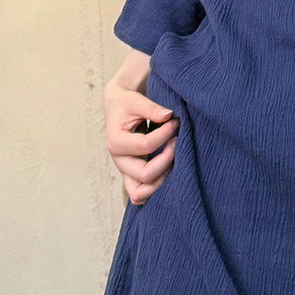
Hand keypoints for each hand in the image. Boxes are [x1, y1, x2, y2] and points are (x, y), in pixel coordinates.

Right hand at [103, 79, 179, 205]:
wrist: (117, 108)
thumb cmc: (126, 104)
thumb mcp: (135, 100)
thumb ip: (151, 108)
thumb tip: (169, 116)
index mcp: (116, 141)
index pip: (145, 146)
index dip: (165, 134)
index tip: (176, 121)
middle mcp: (119, 160)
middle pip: (145, 175)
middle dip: (167, 160)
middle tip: (178, 143)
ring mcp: (125, 171)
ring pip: (141, 193)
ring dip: (163, 180)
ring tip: (176, 160)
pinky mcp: (132, 175)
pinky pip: (141, 194)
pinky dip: (155, 189)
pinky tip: (170, 172)